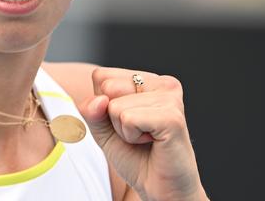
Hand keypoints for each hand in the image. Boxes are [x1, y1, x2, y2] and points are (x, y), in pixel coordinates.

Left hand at [78, 67, 206, 200]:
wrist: (161, 190)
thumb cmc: (136, 157)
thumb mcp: (103, 129)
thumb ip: (91, 111)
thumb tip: (98, 100)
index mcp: (148, 80)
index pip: (101, 76)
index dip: (103, 105)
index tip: (127, 122)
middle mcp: (162, 83)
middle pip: (107, 86)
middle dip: (113, 117)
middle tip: (138, 133)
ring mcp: (170, 98)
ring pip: (115, 106)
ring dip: (124, 130)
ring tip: (147, 139)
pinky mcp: (172, 116)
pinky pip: (128, 119)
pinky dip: (132, 137)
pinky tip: (153, 142)